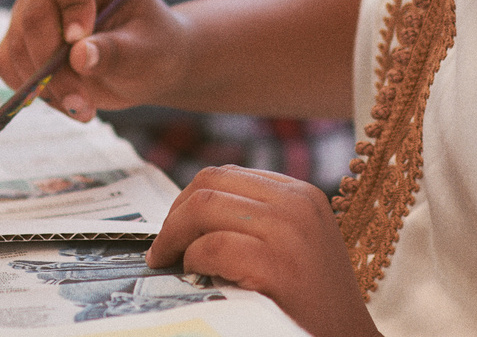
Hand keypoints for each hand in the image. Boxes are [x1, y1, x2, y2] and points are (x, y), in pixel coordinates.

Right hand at [0, 0, 190, 120]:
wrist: (144, 66)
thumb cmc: (153, 47)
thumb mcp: (147, 50)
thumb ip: (117, 51)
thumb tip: (78, 56)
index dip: (68, 2)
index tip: (80, 38)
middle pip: (33, 14)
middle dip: (52, 64)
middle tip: (82, 101)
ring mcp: (32, 12)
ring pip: (17, 46)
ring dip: (45, 86)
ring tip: (84, 109)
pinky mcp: (20, 43)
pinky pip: (8, 66)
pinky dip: (34, 92)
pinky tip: (68, 103)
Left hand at [147, 167, 379, 336]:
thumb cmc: (314, 302)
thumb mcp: (297, 243)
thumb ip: (258, 219)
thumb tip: (189, 214)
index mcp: (300, 194)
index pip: (227, 174)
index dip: (189, 199)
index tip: (174, 228)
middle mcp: (296, 203)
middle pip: (210, 184)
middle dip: (174, 216)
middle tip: (162, 249)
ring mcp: (289, 232)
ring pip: (205, 208)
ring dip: (174, 237)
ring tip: (170, 262)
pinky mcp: (277, 266)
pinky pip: (213, 247)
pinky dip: (193, 260)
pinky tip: (196, 275)